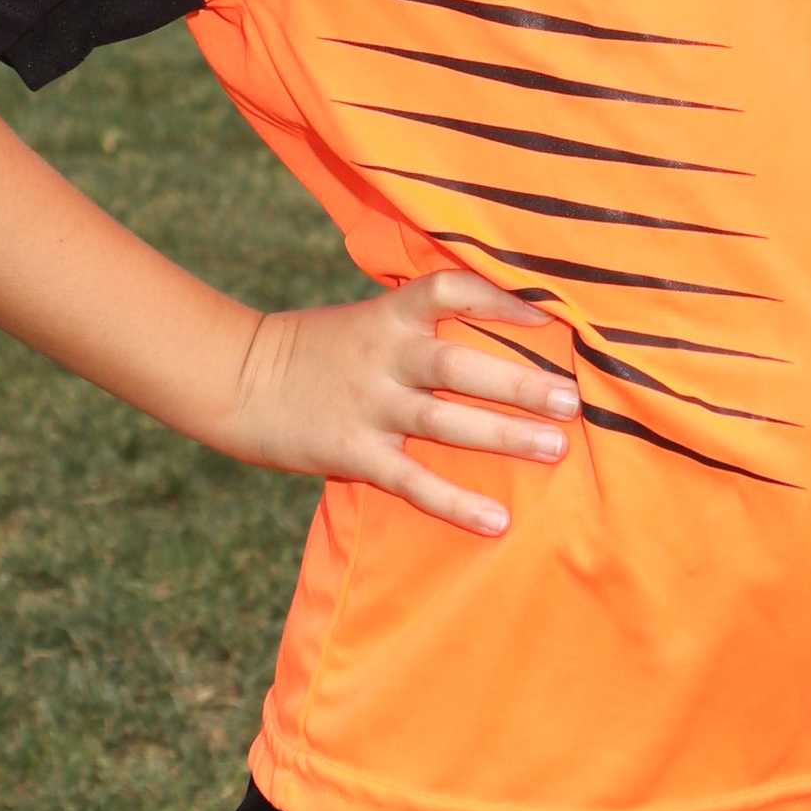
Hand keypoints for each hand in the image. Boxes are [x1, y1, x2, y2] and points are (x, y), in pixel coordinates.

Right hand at [228, 270, 580, 537]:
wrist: (237, 379)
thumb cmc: (317, 349)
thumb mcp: (368, 319)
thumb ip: (420, 322)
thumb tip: (497, 315)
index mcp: (388, 314)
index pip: (449, 288)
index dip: (499, 297)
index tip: (550, 312)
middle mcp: (383, 356)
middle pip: (459, 364)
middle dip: (519, 382)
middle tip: (573, 399)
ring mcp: (367, 406)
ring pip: (444, 420)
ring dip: (504, 435)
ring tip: (556, 448)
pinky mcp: (352, 452)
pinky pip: (412, 481)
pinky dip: (456, 502)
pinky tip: (497, 521)